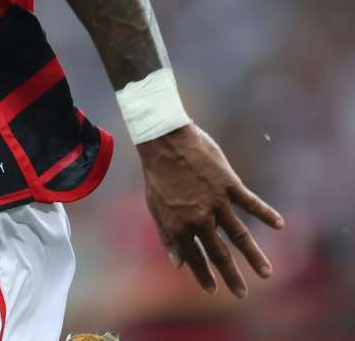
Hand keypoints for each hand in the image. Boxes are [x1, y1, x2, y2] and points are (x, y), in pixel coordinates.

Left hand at [138, 123, 283, 297]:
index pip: (194, 257)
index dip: (203, 274)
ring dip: (254, 256)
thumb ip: (167, 236)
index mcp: (179, 225)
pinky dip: (266, 214)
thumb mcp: (155, 207)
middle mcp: (200, 218)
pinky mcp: (228, 184)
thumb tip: (176, 264)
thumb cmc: (158, 174)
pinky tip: (280, 225)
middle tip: (242, 294)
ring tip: (267, 273)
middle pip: (219, 253)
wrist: (163, 140)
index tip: (211, 290)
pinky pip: (251, 203)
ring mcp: (216, 202)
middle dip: (231, 275)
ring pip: (239, 236)